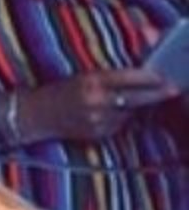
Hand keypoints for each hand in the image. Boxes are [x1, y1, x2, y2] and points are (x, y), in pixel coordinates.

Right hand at [23, 69, 178, 142]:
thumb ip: (111, 76)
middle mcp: (96, 101)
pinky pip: (118, 125)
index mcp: (91, 81)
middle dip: (157, 94)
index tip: (166, 75)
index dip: (150, 78)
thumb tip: (141, 76)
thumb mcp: (83, 76)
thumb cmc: (59, 90)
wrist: (35, 114)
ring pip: (129, 112)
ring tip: (120, 99)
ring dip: (134, 107)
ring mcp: (97, 120)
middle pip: (136, 98)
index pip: (128, 78)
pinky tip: (105, 113)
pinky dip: (119, 118)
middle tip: (174, 89)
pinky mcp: (97, 134)